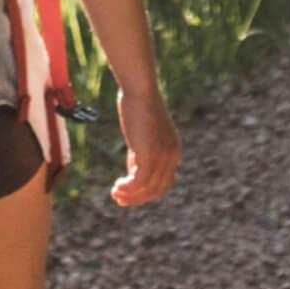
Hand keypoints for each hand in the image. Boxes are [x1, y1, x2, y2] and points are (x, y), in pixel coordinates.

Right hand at [110, 85, 179, 206]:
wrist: (140, 90)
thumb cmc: (138, 107)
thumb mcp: (141, 136)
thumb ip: (140, 155)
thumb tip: (133, 175)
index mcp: (174, 150)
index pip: (164, 182)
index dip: (147, 192)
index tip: (129, 194)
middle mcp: (173, 155)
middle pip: (157, 189)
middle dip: (138, 198)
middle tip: (119, 199)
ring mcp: (163, 156)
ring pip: (148, 188)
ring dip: (130, 195)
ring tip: (115, 193)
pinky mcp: (150, 154)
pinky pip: (140, 182)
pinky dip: (128, 189)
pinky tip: (117, 186)